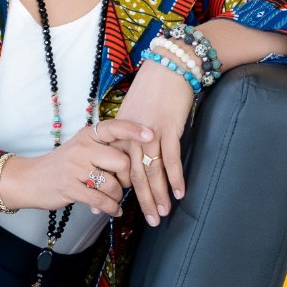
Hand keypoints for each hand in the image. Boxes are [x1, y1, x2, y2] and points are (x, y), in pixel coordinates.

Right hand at [14, 118, 155, 220]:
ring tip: (113, 198)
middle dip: (127, 177)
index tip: (150, 134)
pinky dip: (111, 208)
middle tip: (122, 183)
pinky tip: (113, 210)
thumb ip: (105, 149)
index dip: (134, 130)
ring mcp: (75, 168)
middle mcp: (82, 148)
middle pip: (122, 162)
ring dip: (117, 196)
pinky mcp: (70, 188)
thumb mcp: (82, 148)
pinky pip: (101, 200)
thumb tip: (136, 159)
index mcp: (87, 135)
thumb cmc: (63, 165)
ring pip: (114, 184)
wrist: (30, 180)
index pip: (114, 127)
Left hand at [109, 59, 195, 225]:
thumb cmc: (154, 87)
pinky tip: (178, 193)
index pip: (116, 167)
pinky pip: (171, 158)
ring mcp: (151, 132)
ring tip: (162, 214)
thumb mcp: (135, 110)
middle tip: (147, 221)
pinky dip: (175, 177)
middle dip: (141, 200)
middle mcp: (133, 135)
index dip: (113, 189)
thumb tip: (134, 152)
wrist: (169, 64)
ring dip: (158, 195)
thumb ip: (132, 132)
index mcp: (121, 132)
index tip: (108, 208)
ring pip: (152, 170)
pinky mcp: (169, 128)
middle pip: (134, 174)